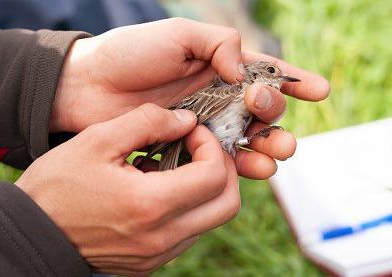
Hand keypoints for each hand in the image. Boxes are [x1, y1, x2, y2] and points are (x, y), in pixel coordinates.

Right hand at [18, 104, 239, 275]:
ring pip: (210, 220)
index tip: (190, 131)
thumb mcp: (98, 139)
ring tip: (172, 167)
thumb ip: (148, 121)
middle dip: (222, 169)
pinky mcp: (149, 263)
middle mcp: (160, 238)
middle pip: (227, 205)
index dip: (210, 145)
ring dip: (204, 189)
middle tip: (198, 147)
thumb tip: (186, 120)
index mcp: (149, 204)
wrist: (31, 231)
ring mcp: (156, 255)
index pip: (214, 176)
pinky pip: (187, 234)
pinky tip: (157, 189)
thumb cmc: (58, 183)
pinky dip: (186, 208)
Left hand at [51, 18, 330, 178]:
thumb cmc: (130, 54)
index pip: (265, 74)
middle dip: (276, 117)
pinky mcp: (186, 150)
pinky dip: (240, 166)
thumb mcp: (178, 35)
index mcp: (218, 68)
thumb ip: (219, 44)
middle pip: (263, 114)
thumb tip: (246, 74)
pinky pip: (220, 162)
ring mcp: (202, 127)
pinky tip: (247, 167)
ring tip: (273, 150)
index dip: (295, 82)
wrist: (88, 86)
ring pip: (248, 142)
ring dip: (269, 148)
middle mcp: (216, 99)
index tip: (319, 90)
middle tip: (263, 112)